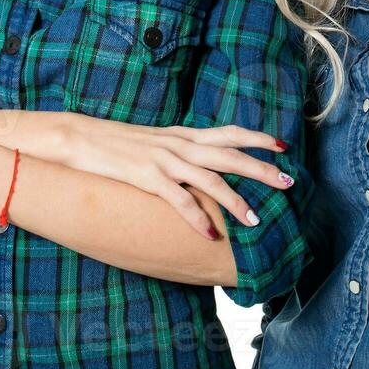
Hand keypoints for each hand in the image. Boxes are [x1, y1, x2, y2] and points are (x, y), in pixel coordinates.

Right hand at [68, 118, 295, 238]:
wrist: (79, 138)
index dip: (257, 137)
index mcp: (183, 135)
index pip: (229, 132)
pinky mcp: (146, 178)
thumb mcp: (155, 141)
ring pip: (210, 179)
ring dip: (235, 200)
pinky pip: (179, 201)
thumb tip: (201, 161)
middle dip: (262, 169)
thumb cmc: (116, 143)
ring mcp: (164, 160)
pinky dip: (198, 219)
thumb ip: (179, 149)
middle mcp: (179, 144)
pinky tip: (211, 235)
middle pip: (230, 155)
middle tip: (289, 182)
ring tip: (256, 220)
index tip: (283, 146)